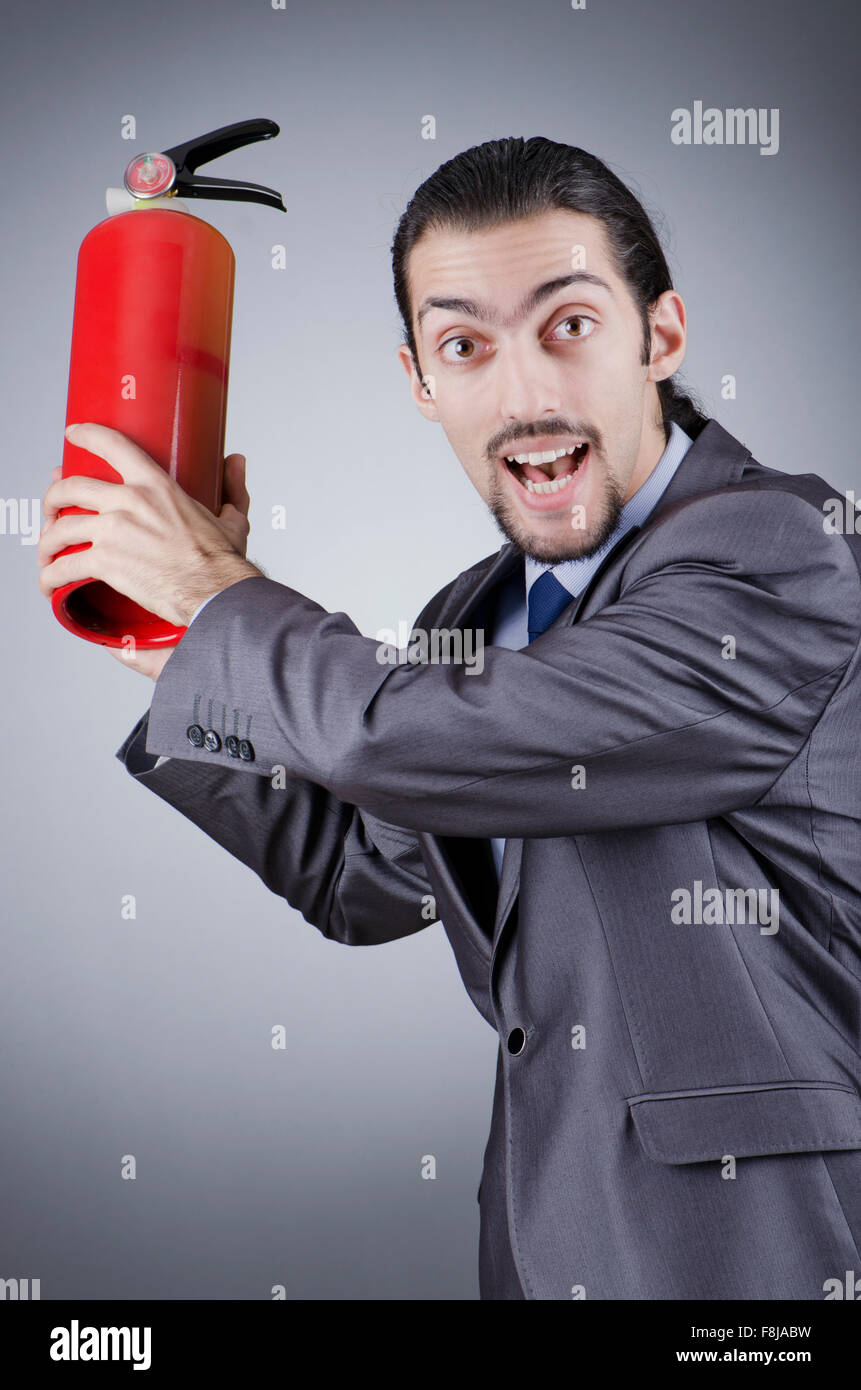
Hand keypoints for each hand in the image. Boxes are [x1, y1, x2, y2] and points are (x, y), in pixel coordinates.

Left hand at [38, 424, 259, 629]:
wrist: (215, 592)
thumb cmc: (222, 561)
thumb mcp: (231, 517)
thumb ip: (231, 487)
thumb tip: (234, 461)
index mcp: (155, 485)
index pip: (112, 445)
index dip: (86, 435)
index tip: (72, 435)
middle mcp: (128, 501)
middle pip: (70, 488)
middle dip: (51, 499)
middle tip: (50, 512)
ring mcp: (113, 530)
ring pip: (60, 528)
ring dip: (46, 542)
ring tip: (47, 554)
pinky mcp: (105, 561)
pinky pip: (64, 566)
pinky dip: (50, 576)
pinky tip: (50, 584)